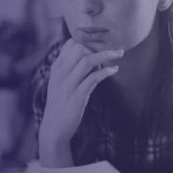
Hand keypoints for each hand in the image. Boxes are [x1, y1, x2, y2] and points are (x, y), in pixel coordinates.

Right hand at [39, 40, 122, 165]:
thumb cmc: (61, 104)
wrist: (53, 128)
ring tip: (119, 54)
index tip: (99, 50)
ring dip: (107, 54)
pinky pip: (93, 78)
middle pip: (80, 48)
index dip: (88, 43)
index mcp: (57, 68)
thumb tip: (89, 57)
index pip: (71, 44)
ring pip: (87, 60)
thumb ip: (71, 70)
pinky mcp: (77, 97)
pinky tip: (115, 69)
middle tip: (109, 55)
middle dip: (98, 48)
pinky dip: (106, 71)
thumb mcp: (61, 83)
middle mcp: (61, 73)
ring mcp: (68, 84)